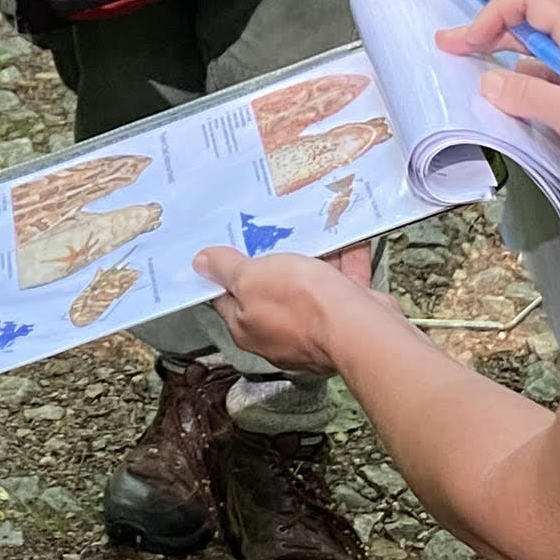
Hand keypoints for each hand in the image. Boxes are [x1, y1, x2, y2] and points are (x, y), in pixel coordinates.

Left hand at [192, 243, 387, 374]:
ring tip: (311, 226)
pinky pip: (343, 283)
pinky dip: (346, 260)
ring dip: (314, 257)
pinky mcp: (346, 320)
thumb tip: (200, 263)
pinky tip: (345, 233)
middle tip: (272, 229)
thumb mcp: (252, 277)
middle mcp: (279, 334)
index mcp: (248, 327)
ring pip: (310, 286)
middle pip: (270, 290)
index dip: (225, 272)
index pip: (227, 297)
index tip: (229, 245)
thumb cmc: (300, 304)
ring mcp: (315, 329)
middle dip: (274, 261)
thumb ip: (227, 269)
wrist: (360, 329)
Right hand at [436, 0, 559, 180]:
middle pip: (529, 23)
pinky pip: (554, 71)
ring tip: (480, 78)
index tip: (469, 41)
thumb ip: (527, 95)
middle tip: (454, 48)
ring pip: (540, 50)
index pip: (527, 2)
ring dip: (509, 60)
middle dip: (489, 34)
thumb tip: (488, 81)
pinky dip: (530, 80)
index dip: (492, 16)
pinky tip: (519, 102)